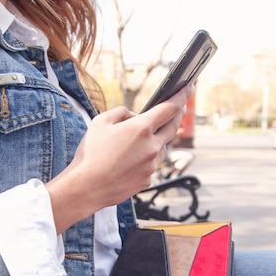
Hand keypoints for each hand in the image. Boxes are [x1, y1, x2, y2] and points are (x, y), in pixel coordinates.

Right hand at [46, 85, 192, 232]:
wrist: (86, 187)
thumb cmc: (90, 154)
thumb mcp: (100, 122)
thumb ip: (121, 113)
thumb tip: (133, 116)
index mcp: (140, 129)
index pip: (169, 108)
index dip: (182, 96)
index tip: (189, 88)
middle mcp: (151, 147)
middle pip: (173, 127)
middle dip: (177, 115)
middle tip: (178, 108)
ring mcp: (151, 165)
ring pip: (162, 148)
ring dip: (157, 140)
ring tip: (141, 139)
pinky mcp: (148, 180)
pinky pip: (151, 164)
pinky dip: (146, 159)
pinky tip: (130, 161)